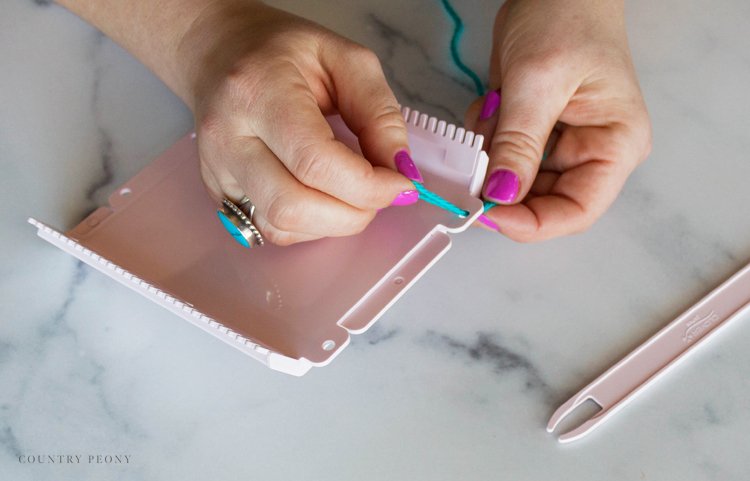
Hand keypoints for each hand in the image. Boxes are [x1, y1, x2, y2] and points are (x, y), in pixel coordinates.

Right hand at [179, 2, 417, 244]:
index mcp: (258, 92)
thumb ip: (380, 112)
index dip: (369, 186)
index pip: (316, 162)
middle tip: (379, 194)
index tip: (402, 185)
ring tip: (349, 192)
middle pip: (294, 206)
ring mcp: (217, 171)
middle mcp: (227, 137)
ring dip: (331, 223)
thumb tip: (401, 170)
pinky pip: (268, 229)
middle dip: (353, 213)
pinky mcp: (218, 194)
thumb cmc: (282, 52)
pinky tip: (321, 197)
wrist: (217, 52)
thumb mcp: (345, 59)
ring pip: (280, 227)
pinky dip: (308, 225)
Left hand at [465, 0, 651, 240]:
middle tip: (472, 165)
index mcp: (614, 145)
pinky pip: (502, 156)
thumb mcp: (538, 81)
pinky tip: (492, 103)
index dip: (532, 223)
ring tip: (491, 113)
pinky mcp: (534, 133)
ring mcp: (561, 145)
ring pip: (515, 181)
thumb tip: (502, 196)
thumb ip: (519, 143)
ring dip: (491, 158)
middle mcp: (592, 153)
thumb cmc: (567, 16)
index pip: (576, 211)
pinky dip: (486, 139)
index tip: (487, 214)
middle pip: (542, 201)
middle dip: (502, 186)